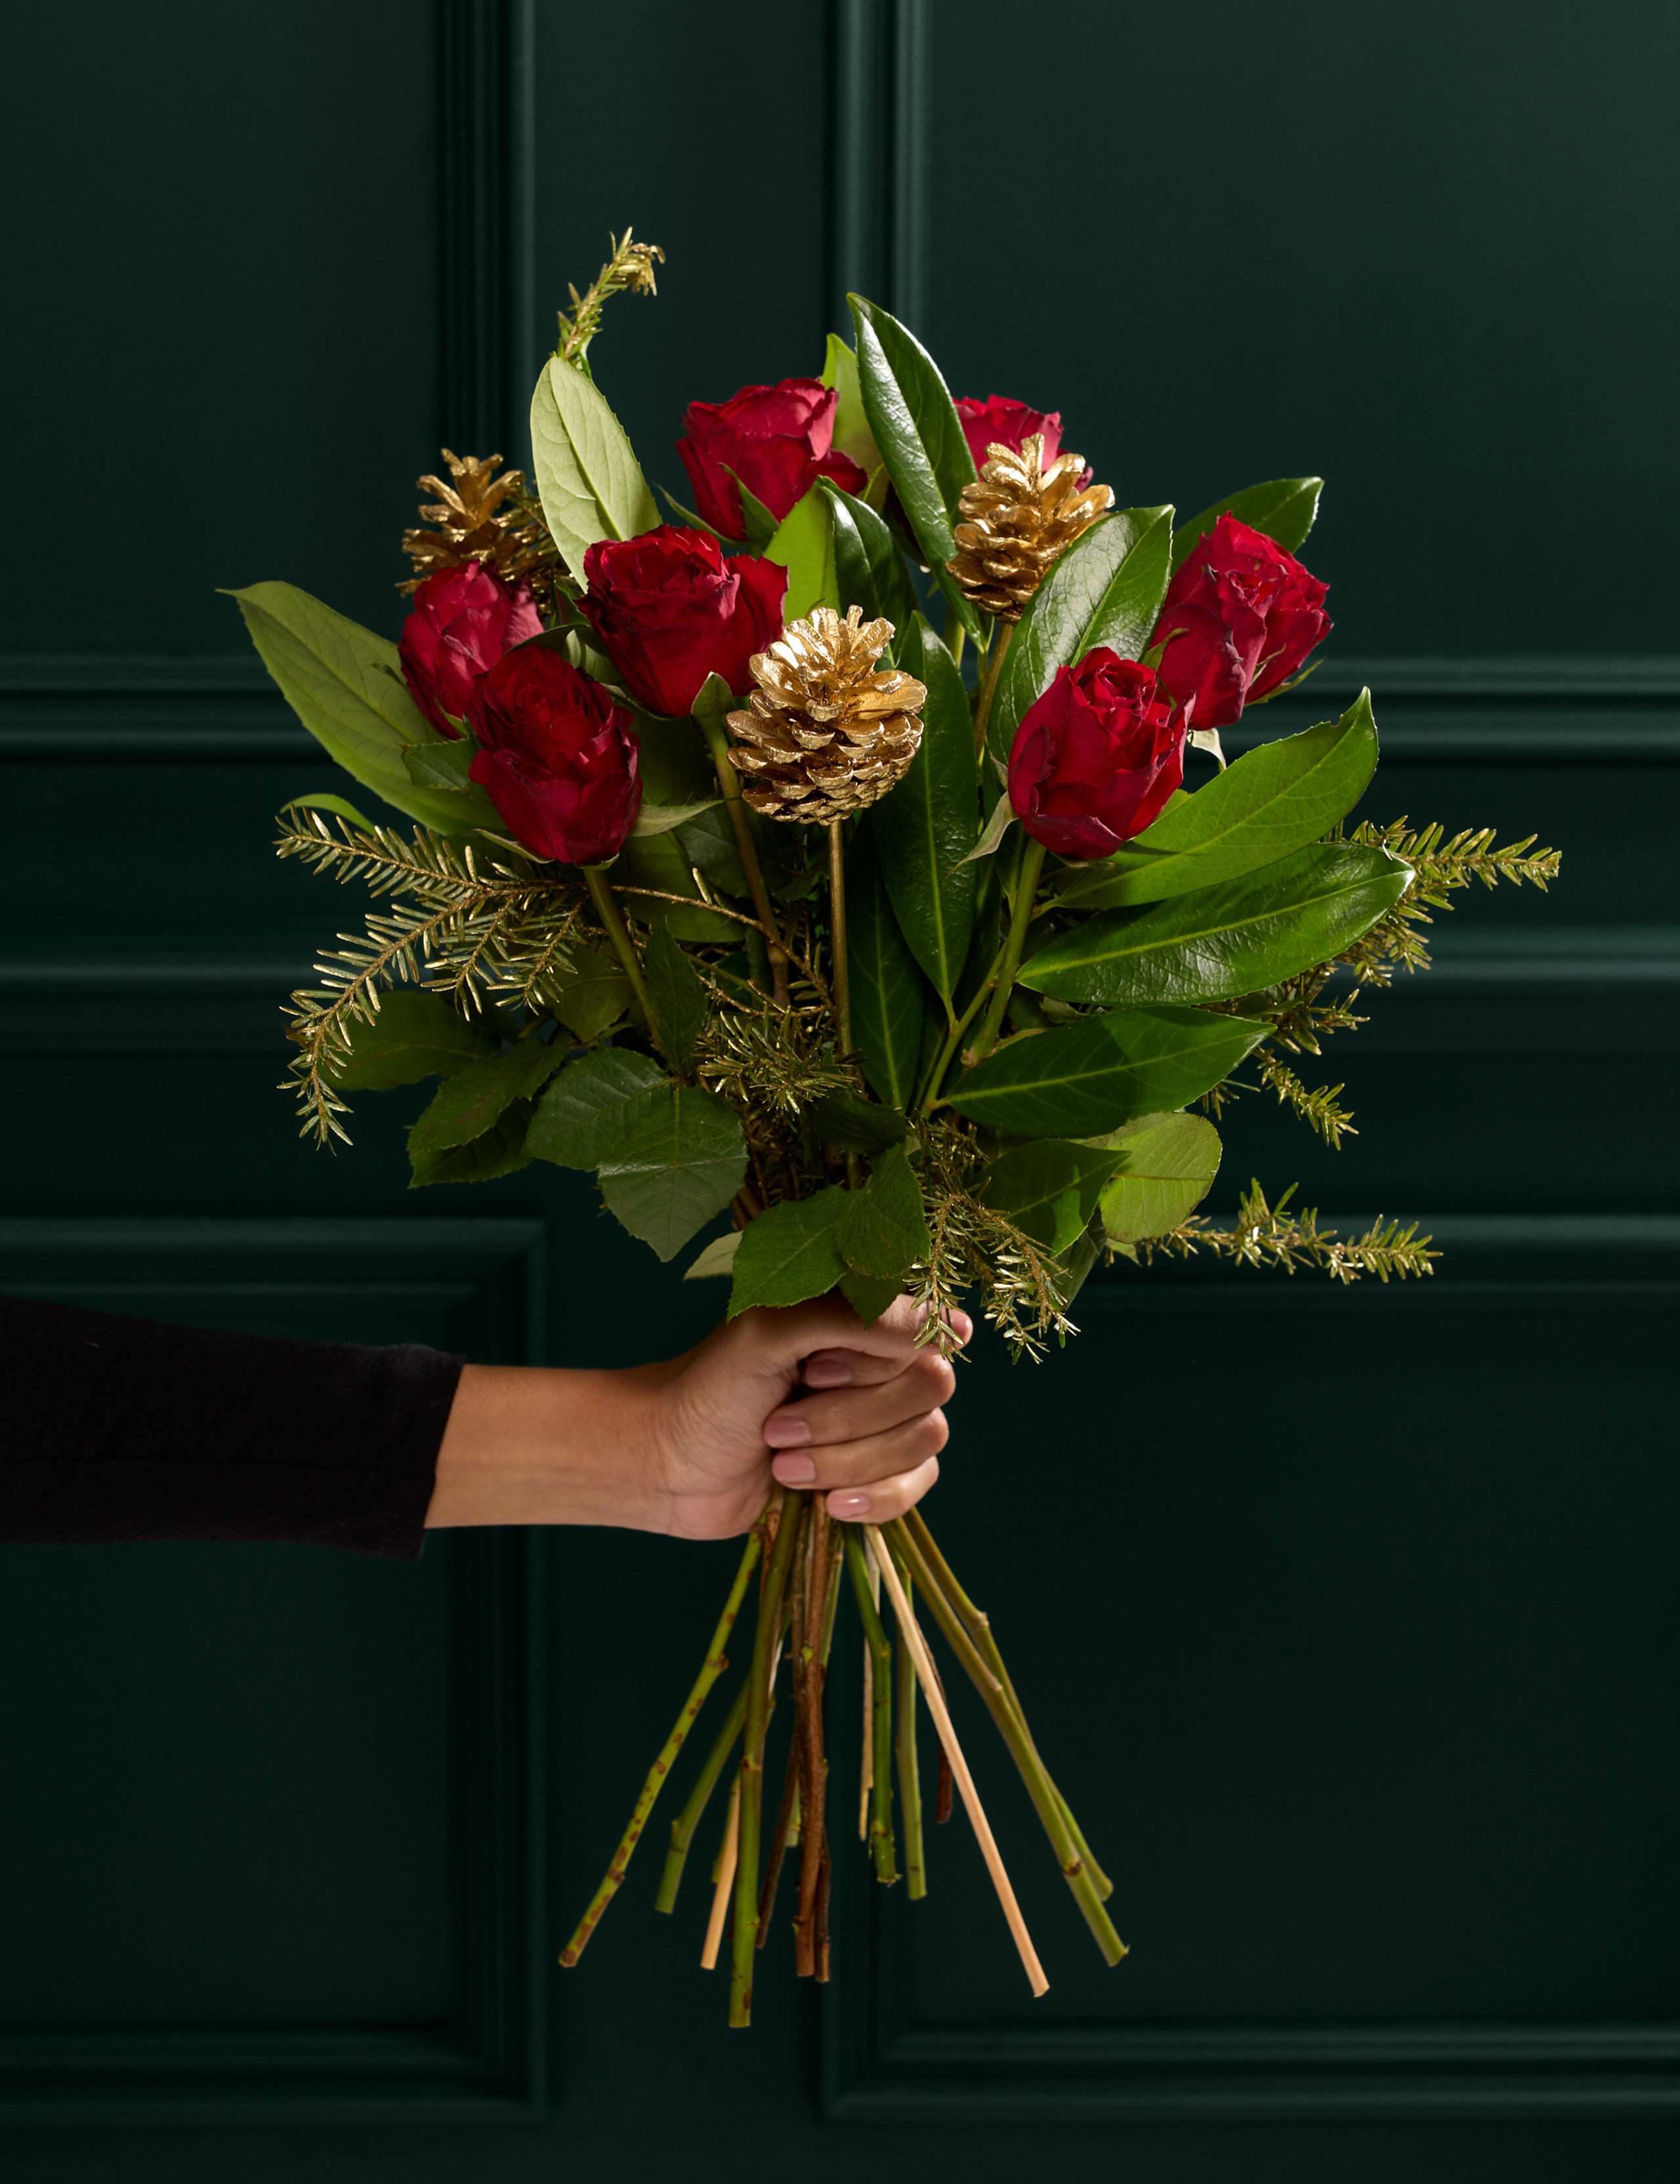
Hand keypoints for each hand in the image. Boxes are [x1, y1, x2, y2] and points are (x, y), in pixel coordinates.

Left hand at [423, 1294, 968, 1539]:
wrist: (669, 1466)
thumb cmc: (708, 1389)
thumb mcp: (769, 1334)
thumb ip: (853, 1317)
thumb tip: (954, 1326)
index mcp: (861, 1319)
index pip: (925, 1331)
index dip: (875, 1361)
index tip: (813, 1372)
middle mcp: (881, 1366)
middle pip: (929, 1390)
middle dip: (848, 1418)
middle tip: (779, 1425)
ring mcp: (882, 1423)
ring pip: (921, 1442)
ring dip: (845, 1460)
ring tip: (782, 1461)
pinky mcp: (875, 1477)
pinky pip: (915, 1488)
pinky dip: (872, 1498)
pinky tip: (827, 1503)